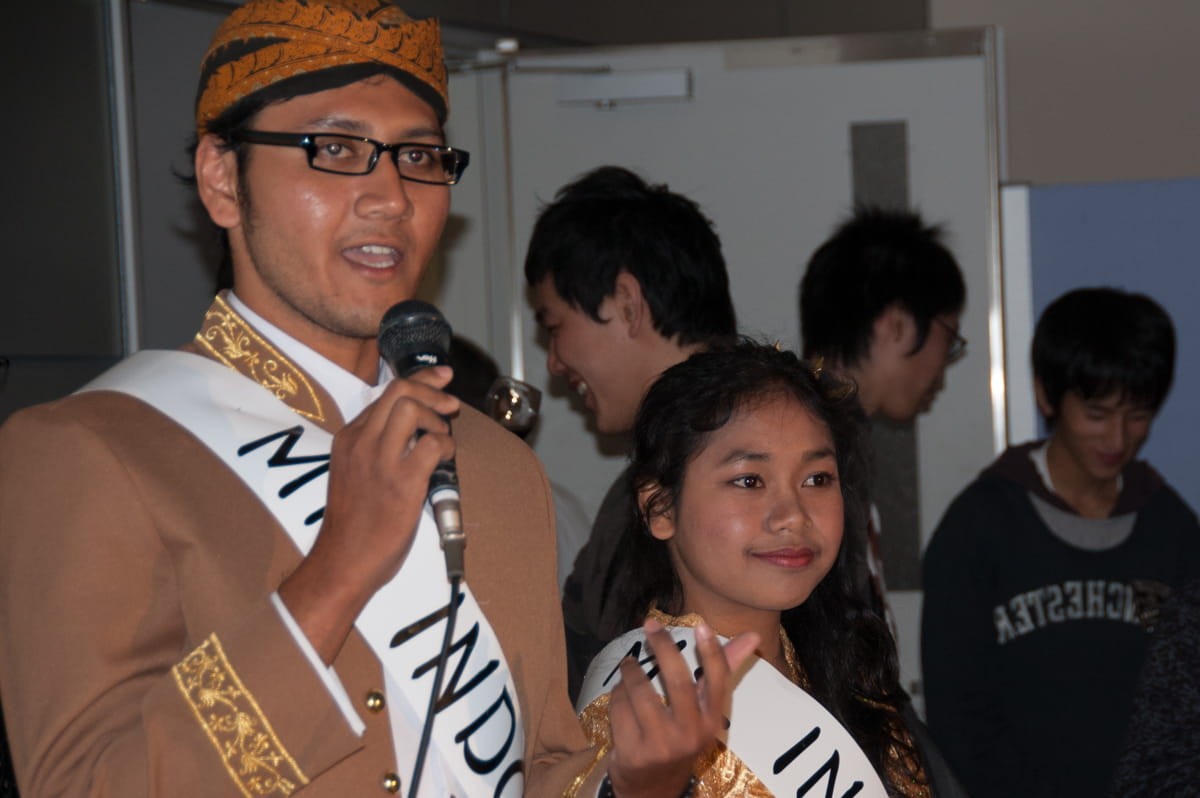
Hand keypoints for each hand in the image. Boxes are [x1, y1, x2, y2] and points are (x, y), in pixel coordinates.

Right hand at [278, 366, 459, 662]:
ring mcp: (379, 461)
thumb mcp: (353, 472)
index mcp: (349, 438)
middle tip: (451, 404)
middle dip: (432, 390)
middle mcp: (361, 443)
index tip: (441, 376)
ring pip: (411, 408)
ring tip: (441, 439)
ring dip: (436, 417)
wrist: (343, 561)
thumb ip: (376, 446)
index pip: (386, 392)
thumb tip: (413, 427)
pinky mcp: (400, 483)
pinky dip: (445, 446)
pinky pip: (430, 445)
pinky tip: (443, 461)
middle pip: (399, 391)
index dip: (420, 378)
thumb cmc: (354, 522)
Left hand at [605, 618, 759, 797]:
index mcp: (712, 720)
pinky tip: (621, 695)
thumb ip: (723, 670)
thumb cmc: (682, 734)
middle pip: (677, 680)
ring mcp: (661, 745)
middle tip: (650, 625)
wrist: (653, 784)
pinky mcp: (633, 751)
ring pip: (641, 691)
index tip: (701, 625)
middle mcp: (691, 734)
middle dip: (662, 646)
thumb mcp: (703, 708)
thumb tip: (754, 635)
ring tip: (629, 664)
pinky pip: (620, 707)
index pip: (718, 682)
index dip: (711, 652)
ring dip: (631, 671)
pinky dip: (618, 694)